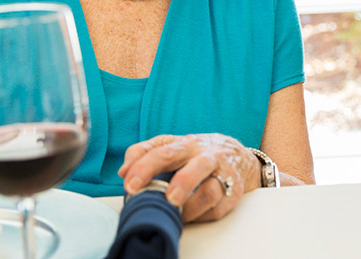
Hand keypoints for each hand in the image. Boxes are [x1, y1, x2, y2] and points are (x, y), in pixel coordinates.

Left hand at [117, 133, 259, 221]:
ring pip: (211, 191)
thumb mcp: (170, 144)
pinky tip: (190, 215)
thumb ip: (144, 152)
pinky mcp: (233, 193)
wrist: (237, 155)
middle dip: (182, 184)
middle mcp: (207, 157)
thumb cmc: (195, 152)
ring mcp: (223, 175)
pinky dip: (201, 216)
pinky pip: (217, 209)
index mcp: (187, 145)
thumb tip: (123, 171)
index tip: (130, 184)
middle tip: (166, 200)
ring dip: (192, 207)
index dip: (145, 168)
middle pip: (197, 167)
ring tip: (177, 214)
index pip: (164, 152)